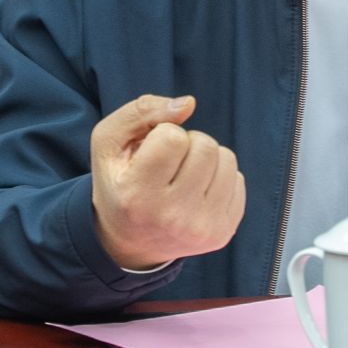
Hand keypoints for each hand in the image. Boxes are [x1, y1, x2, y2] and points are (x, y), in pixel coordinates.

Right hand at [91, 94, 245, 269]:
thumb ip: (141, 111)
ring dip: (206, 157)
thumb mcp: (109, 142)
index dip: (162, 134)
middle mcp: (171, 217)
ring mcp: (201, 228)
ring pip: (226, 158)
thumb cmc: (120, 183)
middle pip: (205, 145)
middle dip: (187, 143)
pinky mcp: (223, 233)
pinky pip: (238, 179)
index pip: (173, 137)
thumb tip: (189, 104)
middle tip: (168, 164)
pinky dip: (218, 177)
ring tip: (183, 175)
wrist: (131, 244)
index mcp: (137, 195)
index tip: (150, 153)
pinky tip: (197, 192)